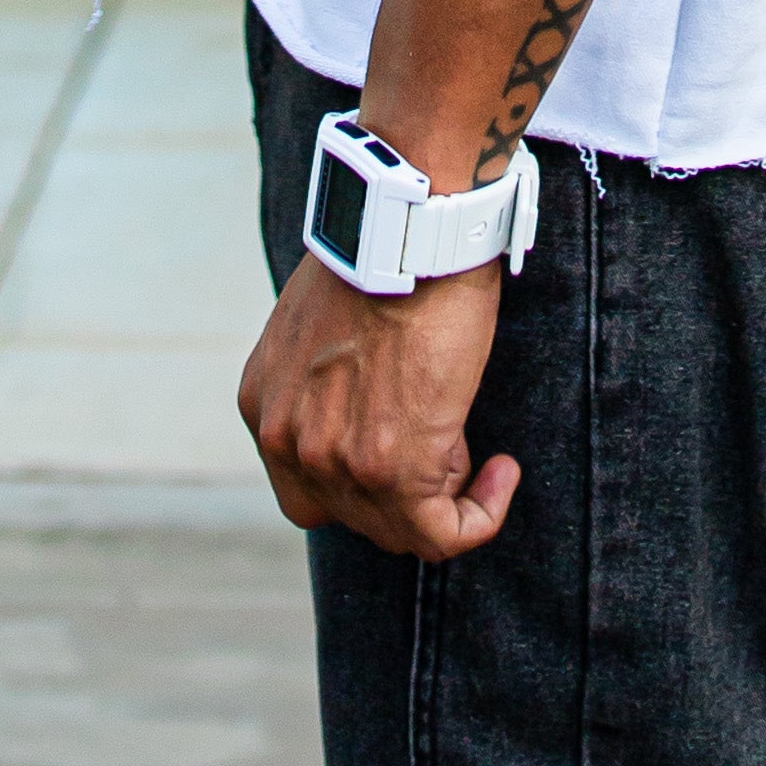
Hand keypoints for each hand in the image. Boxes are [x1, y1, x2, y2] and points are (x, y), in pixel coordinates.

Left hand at [239, 251, 514, 563]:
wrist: (408, 229)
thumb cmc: (384, 254)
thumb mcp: (322, 322)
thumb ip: (328, 380)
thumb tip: (372, 406)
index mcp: (264, 405)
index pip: (308, 487)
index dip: (363, 477)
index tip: (408, 439)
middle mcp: (286, 442)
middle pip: (352, 515)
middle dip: (406, 486)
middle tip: (449, 436)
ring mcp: (335, 462)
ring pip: (398, 529)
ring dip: (445, 495)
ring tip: (475, 443)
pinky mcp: (392, 471)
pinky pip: (441, 536)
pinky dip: (477, 517)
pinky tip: (501, 473)